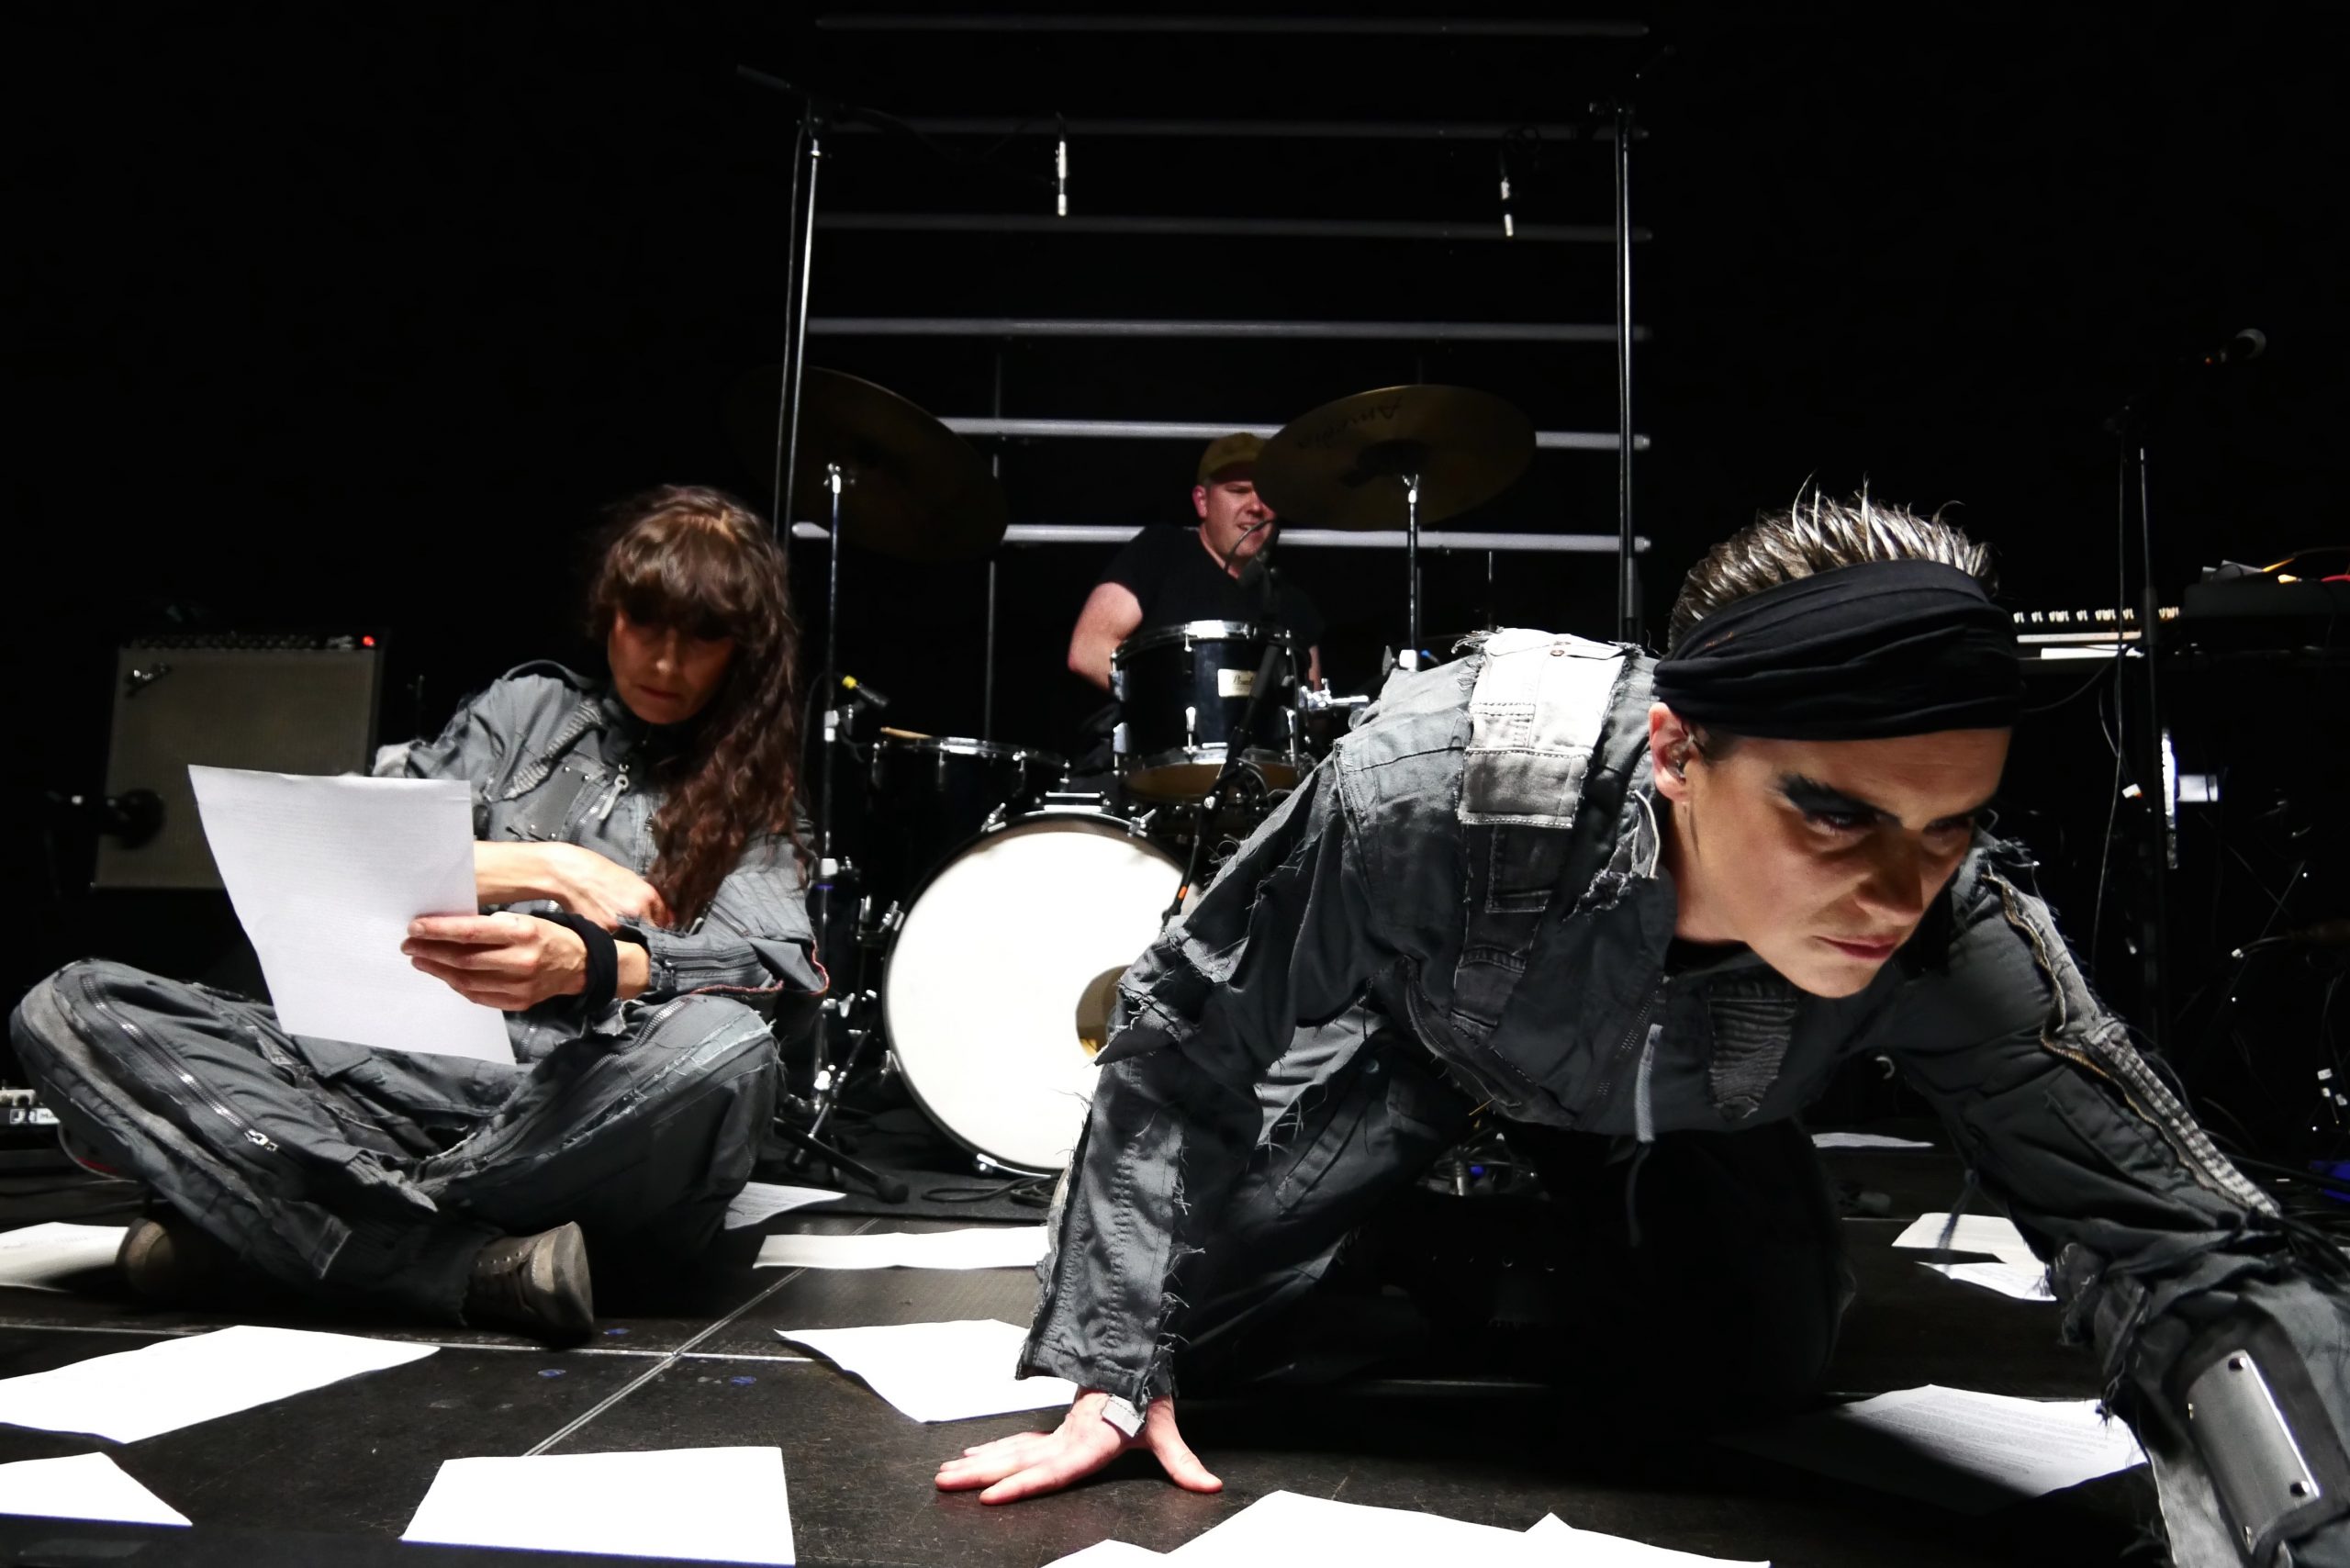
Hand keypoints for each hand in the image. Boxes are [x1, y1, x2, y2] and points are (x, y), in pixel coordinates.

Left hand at [405, 913, 586, 1010]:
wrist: (581, 966)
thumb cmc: (548, 936)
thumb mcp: (524, 919)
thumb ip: (490, 925)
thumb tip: (448, 927)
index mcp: (523, 932)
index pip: (470, 932)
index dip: (438, 930)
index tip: (415, 927)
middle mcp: (521, 960)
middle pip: (463, 958)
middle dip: (431, 951)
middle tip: (409, 944)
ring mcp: (519, 985)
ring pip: (466, 980)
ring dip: (437, 970)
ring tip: (420, 960)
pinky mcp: (517, 1002)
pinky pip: (477, 996)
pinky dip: (456, 985)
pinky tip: (444, 975)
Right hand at [541, 843, 672, 931]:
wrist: (569, 875)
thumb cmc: (598, 872)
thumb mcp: (630, 879)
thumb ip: (646, 898)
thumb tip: (660, 915)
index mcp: (647, 896)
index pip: (663, 920)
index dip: (662, 926)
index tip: (661, 930)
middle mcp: (637, 911)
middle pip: (651, 932)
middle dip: (647, 934)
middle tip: (638, 932)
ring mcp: (620, 924)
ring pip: (632, 940)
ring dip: (630, 939)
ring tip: (619, 931)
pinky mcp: (603, 933)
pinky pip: (614, 942)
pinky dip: (612, 940)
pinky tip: (604, 931)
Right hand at [934, 1391, 1219, 1504]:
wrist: (1137, 1358)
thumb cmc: (1147, 1395)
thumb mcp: (1165, 1430)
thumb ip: (1182, 1462)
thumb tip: (1208, 1486)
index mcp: (1089, 1442)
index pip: (1052, 1469)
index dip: (1021, 1484)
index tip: (989, 1495)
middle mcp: (1067, 1437)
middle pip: (1017, 1460)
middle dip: (979, 1474)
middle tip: (944, 1483)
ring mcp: (1057, 1432)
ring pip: (1010, 1449)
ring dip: (977, 1462)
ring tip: (945, 1475)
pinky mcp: (1056, 1430)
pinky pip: (1019, 1442)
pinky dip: (992, 1449)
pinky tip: (971, 1456)